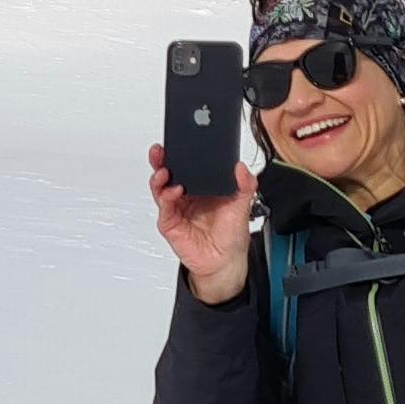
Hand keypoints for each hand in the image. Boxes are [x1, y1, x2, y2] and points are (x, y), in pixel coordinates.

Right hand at [149, 144, 255, 304]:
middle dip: (161, 159)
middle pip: (168, 172)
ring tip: (165, 171)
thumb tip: (241, 168)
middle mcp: (186, 195)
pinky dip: (166, 198)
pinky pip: (164, 208)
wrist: (224, 262)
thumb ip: (245, 185)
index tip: (180, 142)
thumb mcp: (243, 204)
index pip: (187, 165)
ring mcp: (176, 208)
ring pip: (160, 187)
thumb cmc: (230, 235)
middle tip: (161, 151)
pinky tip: (173, 191)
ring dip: (159, 177)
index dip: (181, 153)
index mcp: (202, 186)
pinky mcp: (170, 223)